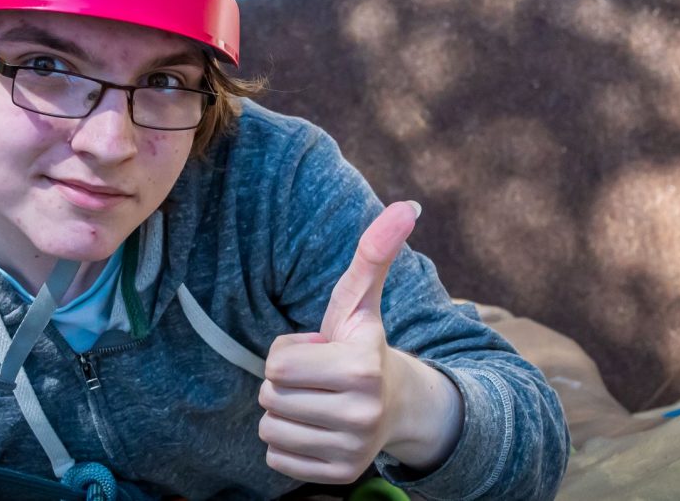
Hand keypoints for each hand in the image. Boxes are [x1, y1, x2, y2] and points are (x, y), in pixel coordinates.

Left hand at [259, 201, 460, 483]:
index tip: (320, 352)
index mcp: (361, 367)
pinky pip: (277, 460)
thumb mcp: (362, 300)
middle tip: (318, 378)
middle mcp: (361, 412)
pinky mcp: (340, 475)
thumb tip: (409, 205)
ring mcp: (352, 449)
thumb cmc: (364, 345)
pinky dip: (288, 444)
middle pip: (270, 397)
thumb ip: (375, 252)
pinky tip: (317, 428)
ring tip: (317, 402)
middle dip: (285, 383)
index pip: (277, 364)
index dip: (290, 353)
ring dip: (285, 414)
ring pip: (270, 431)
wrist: (398, 405)